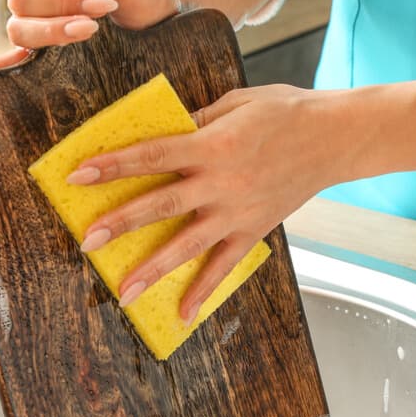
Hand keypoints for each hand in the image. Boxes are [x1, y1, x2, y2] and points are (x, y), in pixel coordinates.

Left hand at [65, 85, 349, 323]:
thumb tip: (165, 134)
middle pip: (161, 204)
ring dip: (153, 268)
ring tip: (124, 291)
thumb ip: (197, 121)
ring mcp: (237, 211)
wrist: (336, 137)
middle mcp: (221, 182)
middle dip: (120, 222)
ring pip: (188, 244)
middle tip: (87, 239)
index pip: (152, 155)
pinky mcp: (254, 229)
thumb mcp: (236, 102)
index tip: (79, 175)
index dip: (113, 165)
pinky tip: (182, 313)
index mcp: (212, 144)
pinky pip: (225, 265)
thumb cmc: (286, 110)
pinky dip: (204, 291)